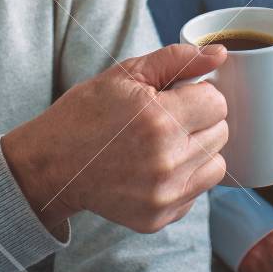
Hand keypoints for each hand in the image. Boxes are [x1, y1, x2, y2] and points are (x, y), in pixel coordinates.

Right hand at [2, 42, 228, 234]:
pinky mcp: (159, 218)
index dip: (197, 94)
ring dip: (198, 151)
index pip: (217, 103)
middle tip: (165, 119)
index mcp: (159, 121)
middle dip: (198, 121)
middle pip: (220, 133)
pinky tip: (154, 168)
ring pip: (216, 165)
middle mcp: (166, 162)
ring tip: (164, 144)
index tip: (174, 97)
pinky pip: (197, 192)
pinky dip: (183, 178)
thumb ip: (177, 60)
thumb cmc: (87, 113)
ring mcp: (164, 195)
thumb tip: (220, 54)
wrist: (52, 164)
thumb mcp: (126, 75)